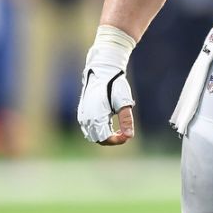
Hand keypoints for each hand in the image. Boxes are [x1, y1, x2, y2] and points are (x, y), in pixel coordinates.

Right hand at [77, 26, 136, 144]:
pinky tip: (109, 124)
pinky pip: (88, 128)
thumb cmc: (114, 85)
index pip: (105, 139)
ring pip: (92, 135)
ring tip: (118, 128)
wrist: (102, 71)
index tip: (128, 136)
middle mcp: (86, 119)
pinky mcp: (82, 113)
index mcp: (96, 117)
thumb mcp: (124, 102)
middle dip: (112, 139)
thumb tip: (129, 136)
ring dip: (105, 135)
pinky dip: (98, 130)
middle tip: (125, 132)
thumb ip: (126, 120)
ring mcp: (83, 116)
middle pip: (98, 139)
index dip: (117, 141)